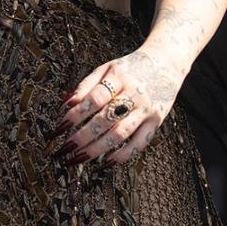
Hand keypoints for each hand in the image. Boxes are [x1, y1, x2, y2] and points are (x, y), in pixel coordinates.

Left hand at [51, 47, 184, 166]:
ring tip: (80, 158)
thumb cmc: (131, 67)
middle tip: (65, 149)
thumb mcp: (107, 67)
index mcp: (119, 77)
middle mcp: (134, 93)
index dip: (75, 115)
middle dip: (82, 137)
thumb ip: (87, 84)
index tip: (59, 128)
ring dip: (98, 149)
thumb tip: (67, 103)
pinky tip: (106, 162)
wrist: (167, 62)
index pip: (93, 99)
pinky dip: (123, 155)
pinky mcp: (156, 122)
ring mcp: (146, 109)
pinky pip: (140, 143)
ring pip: (120, 133)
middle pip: (105, 119)